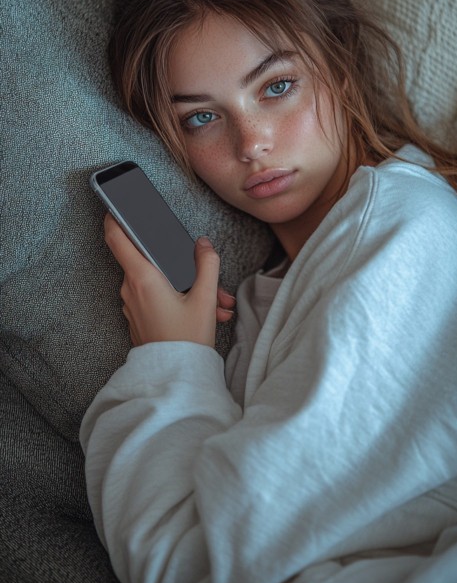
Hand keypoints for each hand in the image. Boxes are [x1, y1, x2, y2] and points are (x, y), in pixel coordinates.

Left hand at [104, 213, 234, 347]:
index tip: (116, 205)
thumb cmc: (187, 339)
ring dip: (185, 285)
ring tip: (216, 303)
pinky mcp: (137, 317)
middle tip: (207, 276)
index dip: (114, 217)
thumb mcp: (205, 298)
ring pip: (157, 281)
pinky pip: (156, 298)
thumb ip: (207, 264)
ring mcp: (131, 304)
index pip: (117, 238)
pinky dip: (179, 299)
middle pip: (149, 261)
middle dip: (180, 264)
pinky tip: (206, 312)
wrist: (176, 378)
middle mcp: (131, 289)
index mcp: (143, 278)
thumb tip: (204, 245)